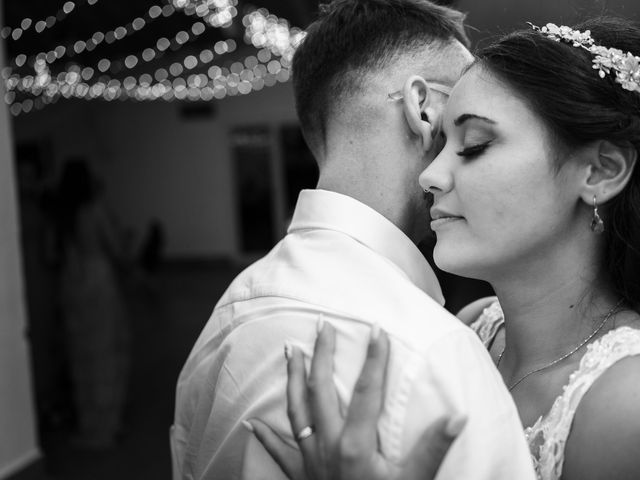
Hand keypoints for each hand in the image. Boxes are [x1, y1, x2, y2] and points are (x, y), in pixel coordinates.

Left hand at [245, 319, 466, 479]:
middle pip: (321, 390)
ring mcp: (310, 459)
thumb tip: (458, 416)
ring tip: (291, 351)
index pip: (367, 391)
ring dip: (293, 379)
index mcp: (356, 443)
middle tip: (322, 325)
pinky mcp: (300, 476)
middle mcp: (328, 444)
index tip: (377, 328)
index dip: (374, 359)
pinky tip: (253, 424)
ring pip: (296, 409)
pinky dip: (266, 437)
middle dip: (322, 354)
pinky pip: (279, 453)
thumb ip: (433, 448)